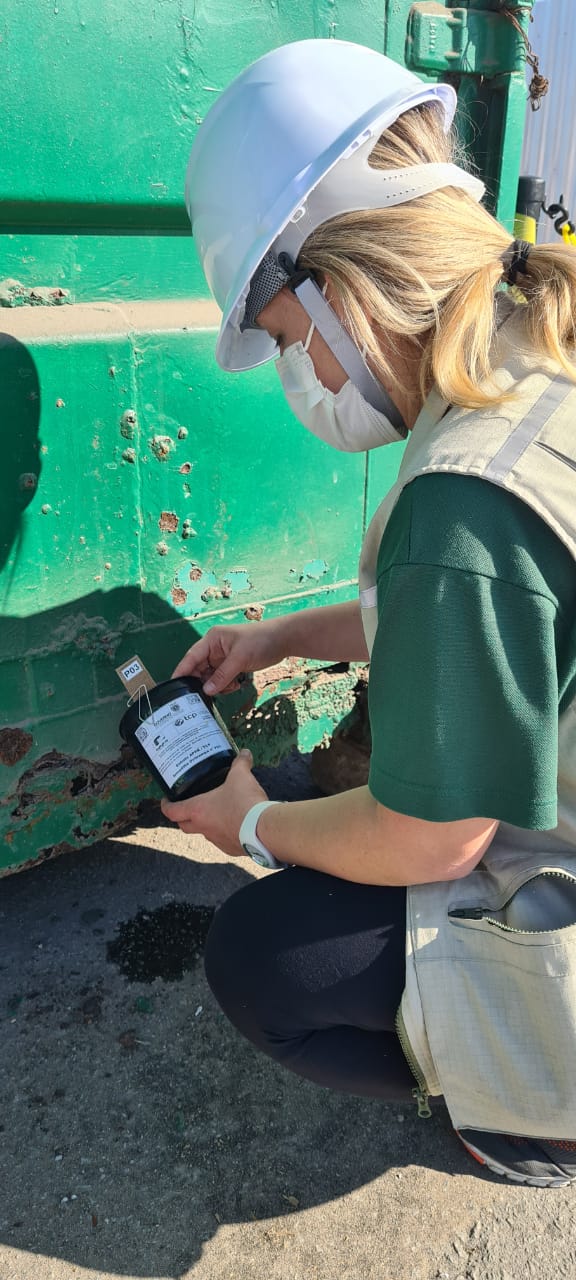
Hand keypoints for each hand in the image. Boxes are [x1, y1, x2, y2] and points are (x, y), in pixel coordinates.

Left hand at [160, 749, 266, 855]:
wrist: (263, 830)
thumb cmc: (245, 803)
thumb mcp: (241, 776)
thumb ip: (240, 763)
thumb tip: (244, 753)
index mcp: (198, 810)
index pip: (172, 811)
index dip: (166, 805)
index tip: (166, 800)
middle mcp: (203, 828)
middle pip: (184, 825)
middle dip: (183, 817)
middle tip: (188, 806)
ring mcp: (217, 840)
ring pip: (205, 833)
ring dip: (206, 824)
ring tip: (216, 812)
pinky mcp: (231, 848)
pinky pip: (223, 840)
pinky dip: (225, 832)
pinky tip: (236, 823)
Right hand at [172, 619, 287, 694]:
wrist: (283, 640)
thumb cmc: (261, 641)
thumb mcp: (240, 658)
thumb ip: (222, 675)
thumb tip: (207, 690)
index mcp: (212, 640)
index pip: (191, 657)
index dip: (182, 671)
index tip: (174, 686)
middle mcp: (214, 648)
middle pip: (199, 669)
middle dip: (203, 682)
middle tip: (204, 696)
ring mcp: (223, 657)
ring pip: (211, 676)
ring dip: (217, 685)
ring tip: (230, 686)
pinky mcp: (232, 665)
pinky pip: (222, 678)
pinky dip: (226, 685)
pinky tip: (236, 685)